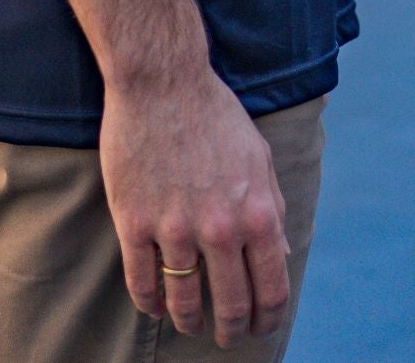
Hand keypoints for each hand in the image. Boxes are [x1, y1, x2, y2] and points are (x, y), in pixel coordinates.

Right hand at [100, 68, 289, 349]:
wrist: (161, 79)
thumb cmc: (214, 112)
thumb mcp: (258, 157)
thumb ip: (272, 208)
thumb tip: (280, 255)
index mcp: (257, 213)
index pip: (271, 289)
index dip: (268, 318)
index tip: (260, 327)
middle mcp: (219, 228)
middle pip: (230, 305)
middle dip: (230, 328)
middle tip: (225, 335)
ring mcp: (174, 228)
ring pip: (183, 301)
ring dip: (189, 320)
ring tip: (190, 323)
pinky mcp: (134, 222)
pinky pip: (142, 282)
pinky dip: (150, 303)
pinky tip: (155, 305)